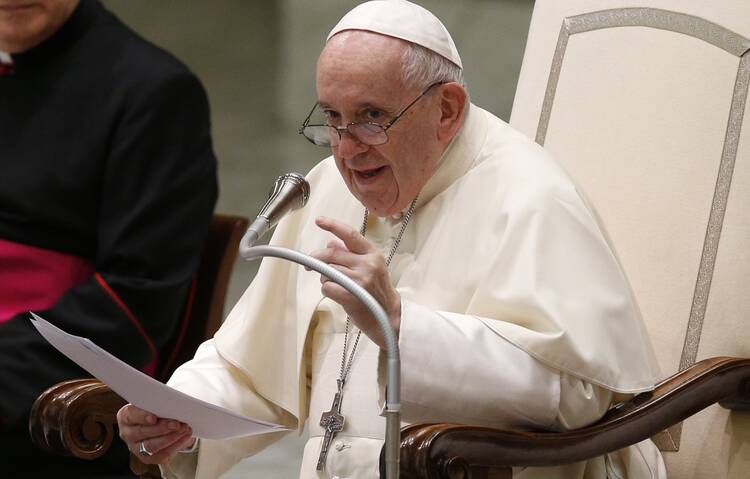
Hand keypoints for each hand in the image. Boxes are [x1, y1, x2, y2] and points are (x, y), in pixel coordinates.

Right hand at [117, 404, 194, 464]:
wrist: (160, 422)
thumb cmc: (156, 409)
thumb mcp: (155, 403)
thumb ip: (159, 403)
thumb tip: (173, 403)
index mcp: (126, 416)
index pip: (130, 415)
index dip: (142, 416)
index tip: (154, 418)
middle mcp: (127, 433)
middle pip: (142, 432)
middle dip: (162, 428)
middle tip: (177, 424)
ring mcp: (136, 447)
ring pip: (151, 446)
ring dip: (170, 438)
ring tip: (184, 429)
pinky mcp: (147, 457)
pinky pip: (161, 455)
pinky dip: (176, 446)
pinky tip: (185, 437)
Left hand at [310, 216, 400, 348]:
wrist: (389, 316)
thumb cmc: (376, 291)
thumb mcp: (370, 267)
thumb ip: (351, 254)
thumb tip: (331, 243)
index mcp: (372, 253)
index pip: (350, 234)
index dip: (333, 225)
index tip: (319, 220)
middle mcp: (368, 264)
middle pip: (331, 254)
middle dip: (317, 259)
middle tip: (311, 265)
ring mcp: (360, 280)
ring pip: (327, 271)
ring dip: (325, 278)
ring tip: (336, 285)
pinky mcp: (351, 295)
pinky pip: (326, 286)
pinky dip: (326, 290)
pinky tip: (336, 293)